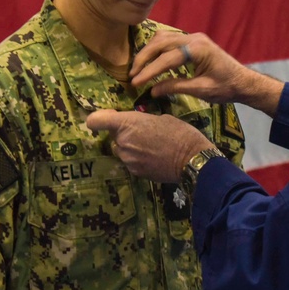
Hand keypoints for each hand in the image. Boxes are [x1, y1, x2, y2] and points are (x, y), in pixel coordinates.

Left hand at [86, 109, 213, 182]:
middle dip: (123, 133)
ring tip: (152, 146)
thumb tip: (137, 125)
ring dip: (131, 147)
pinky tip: (155, 157)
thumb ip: (142, 121)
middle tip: (143, 132)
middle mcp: (122, 142)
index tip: (111, 116)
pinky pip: (131, 162)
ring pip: (122, 150)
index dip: (99, 118)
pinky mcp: (135, 172)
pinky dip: (139, 159)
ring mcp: (127, 160)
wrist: (193, 160)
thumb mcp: (161, 118)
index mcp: (127, 124)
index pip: (95, 121)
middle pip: (113, 136)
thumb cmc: (180, 132)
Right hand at [130, 31, 282, 114]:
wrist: (243, 81)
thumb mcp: (201, 90)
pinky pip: (169, 40)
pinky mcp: (193, 41)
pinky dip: (157, 49)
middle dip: (144, 58)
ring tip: (138, 69)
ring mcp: (193, 37)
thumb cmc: (226, 87)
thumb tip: (152, 90)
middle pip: (161, 43)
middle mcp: (194, 38)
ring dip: (148, 52)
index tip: (135, 82)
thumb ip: (176, 87)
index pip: (167, 58)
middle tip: (131, 75)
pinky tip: (150, 62)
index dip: (149, 71)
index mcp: (198, 49)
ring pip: (163, 38)